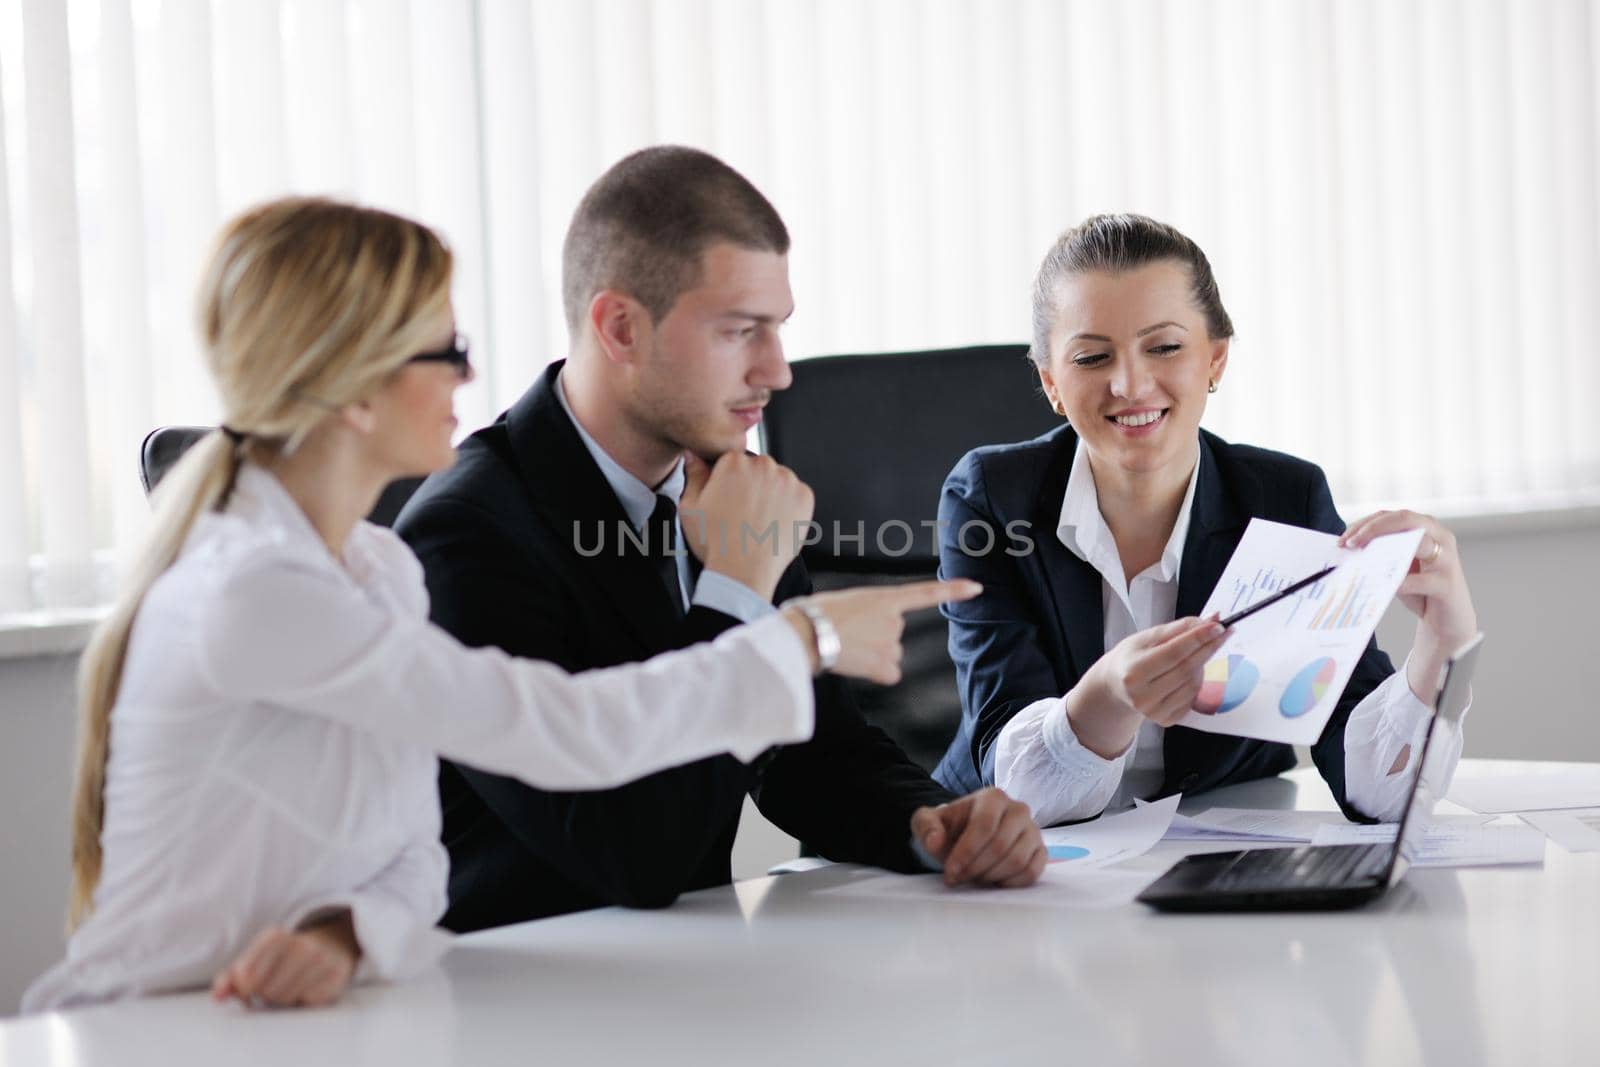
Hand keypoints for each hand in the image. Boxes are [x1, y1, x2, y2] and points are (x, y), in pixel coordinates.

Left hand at [211, 914, 359, 1008]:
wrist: (332, 945)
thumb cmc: (284, 958)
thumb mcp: (256, 959)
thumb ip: (231, 978)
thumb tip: (217, 997)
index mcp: (275, 936)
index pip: (245, 974)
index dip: (243, 988)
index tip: (248, 986)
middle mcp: (301, 944)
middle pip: (264, 991)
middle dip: (264, 994)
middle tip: (274, 984)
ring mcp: (322, 959)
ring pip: (284, 999)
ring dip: (283, 999)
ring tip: (291, 985)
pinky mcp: (336, 976)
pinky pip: (306, 1002)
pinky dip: (303, 1000)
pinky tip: (308, 987)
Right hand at [680, 451, 812, 600]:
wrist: (743, 572)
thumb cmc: (715, 544)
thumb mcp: (690, 508)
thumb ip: (694, 475)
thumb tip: (694, 455)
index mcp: (733, 462)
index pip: (732, 458)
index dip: (728, 479)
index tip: (727, 497)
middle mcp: (763, 465)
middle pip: (757, 466)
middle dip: (750, 483)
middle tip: (742, 511)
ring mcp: (787, 480)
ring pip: (778, 478)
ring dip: (771, 492)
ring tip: (758, 519)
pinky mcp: (804, 496)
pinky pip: (796, 493)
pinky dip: (789, 504)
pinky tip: (773, 523)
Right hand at [783, 579, 981, 682]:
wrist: (805, 635)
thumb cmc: (812, 615)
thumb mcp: (842, 603)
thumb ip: (864, 615)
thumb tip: (862, 637)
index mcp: (883, 598)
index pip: (926, 593)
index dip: (953, 590)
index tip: (976, 588)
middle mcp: (894, 620)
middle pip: (893, 635)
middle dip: (874, 638)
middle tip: (845, 635)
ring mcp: (892, 643)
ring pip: (889, 655)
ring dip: (872, 655)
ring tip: (844, 648)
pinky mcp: (887, 666)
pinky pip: (888, 674)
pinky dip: (875, 674)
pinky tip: (855, 666)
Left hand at [910, 787, 1044, 887]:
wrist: (965, 836)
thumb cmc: (949, 829)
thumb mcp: (927, 823)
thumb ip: (926, 827)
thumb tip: (934, 841)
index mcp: (993, 797)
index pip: (984, 826)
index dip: (966, 852)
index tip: (950, 872)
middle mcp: (1018, 810)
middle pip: (1000, 845)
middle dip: (976, 867)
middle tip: (959, 878)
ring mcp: (1033, 831)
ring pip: (1017, 860)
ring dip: (991, 876)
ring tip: (974, 878)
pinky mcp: (1040, 851)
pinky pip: (1032, 871)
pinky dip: (1012, 883)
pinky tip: (994, 882)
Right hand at [1066, 616, 1229, 757]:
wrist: (1115, 687)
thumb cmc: (1131, 658)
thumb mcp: (1145, 638)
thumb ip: (1177, 629)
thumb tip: (1211, 620)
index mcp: (1133, 671)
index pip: (1174, 652)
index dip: (1198, 638)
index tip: (1217, 626)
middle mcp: (1142, 696)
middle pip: (1186, 669)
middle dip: (1208, 648)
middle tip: (1223, 632)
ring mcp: (1154, 712)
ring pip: (1193, 684)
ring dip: (1202, 665)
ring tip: (1196, 653)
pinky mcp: (1165, 720)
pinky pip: (1192, 698)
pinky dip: (1196, 682)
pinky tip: (1188, 673)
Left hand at [1339, 510, 1477, 703]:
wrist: (1446, 623)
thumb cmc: (1419, 591)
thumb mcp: (1397, 567)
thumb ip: (1381, 554)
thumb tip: (1348, 548)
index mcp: (1426, 529)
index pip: (1391, 516)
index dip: (1365, 523)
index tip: (1343, 539)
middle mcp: (1441, 537)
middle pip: (1405, 519)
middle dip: (1373, 528)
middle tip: (1350, 544)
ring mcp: (1447, 559)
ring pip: (1419, 543)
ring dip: (1386, 549)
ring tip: (1361, 559)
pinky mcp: (1448, 584)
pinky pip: (1421, 581)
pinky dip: (1401, 583)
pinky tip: (1383, 587)